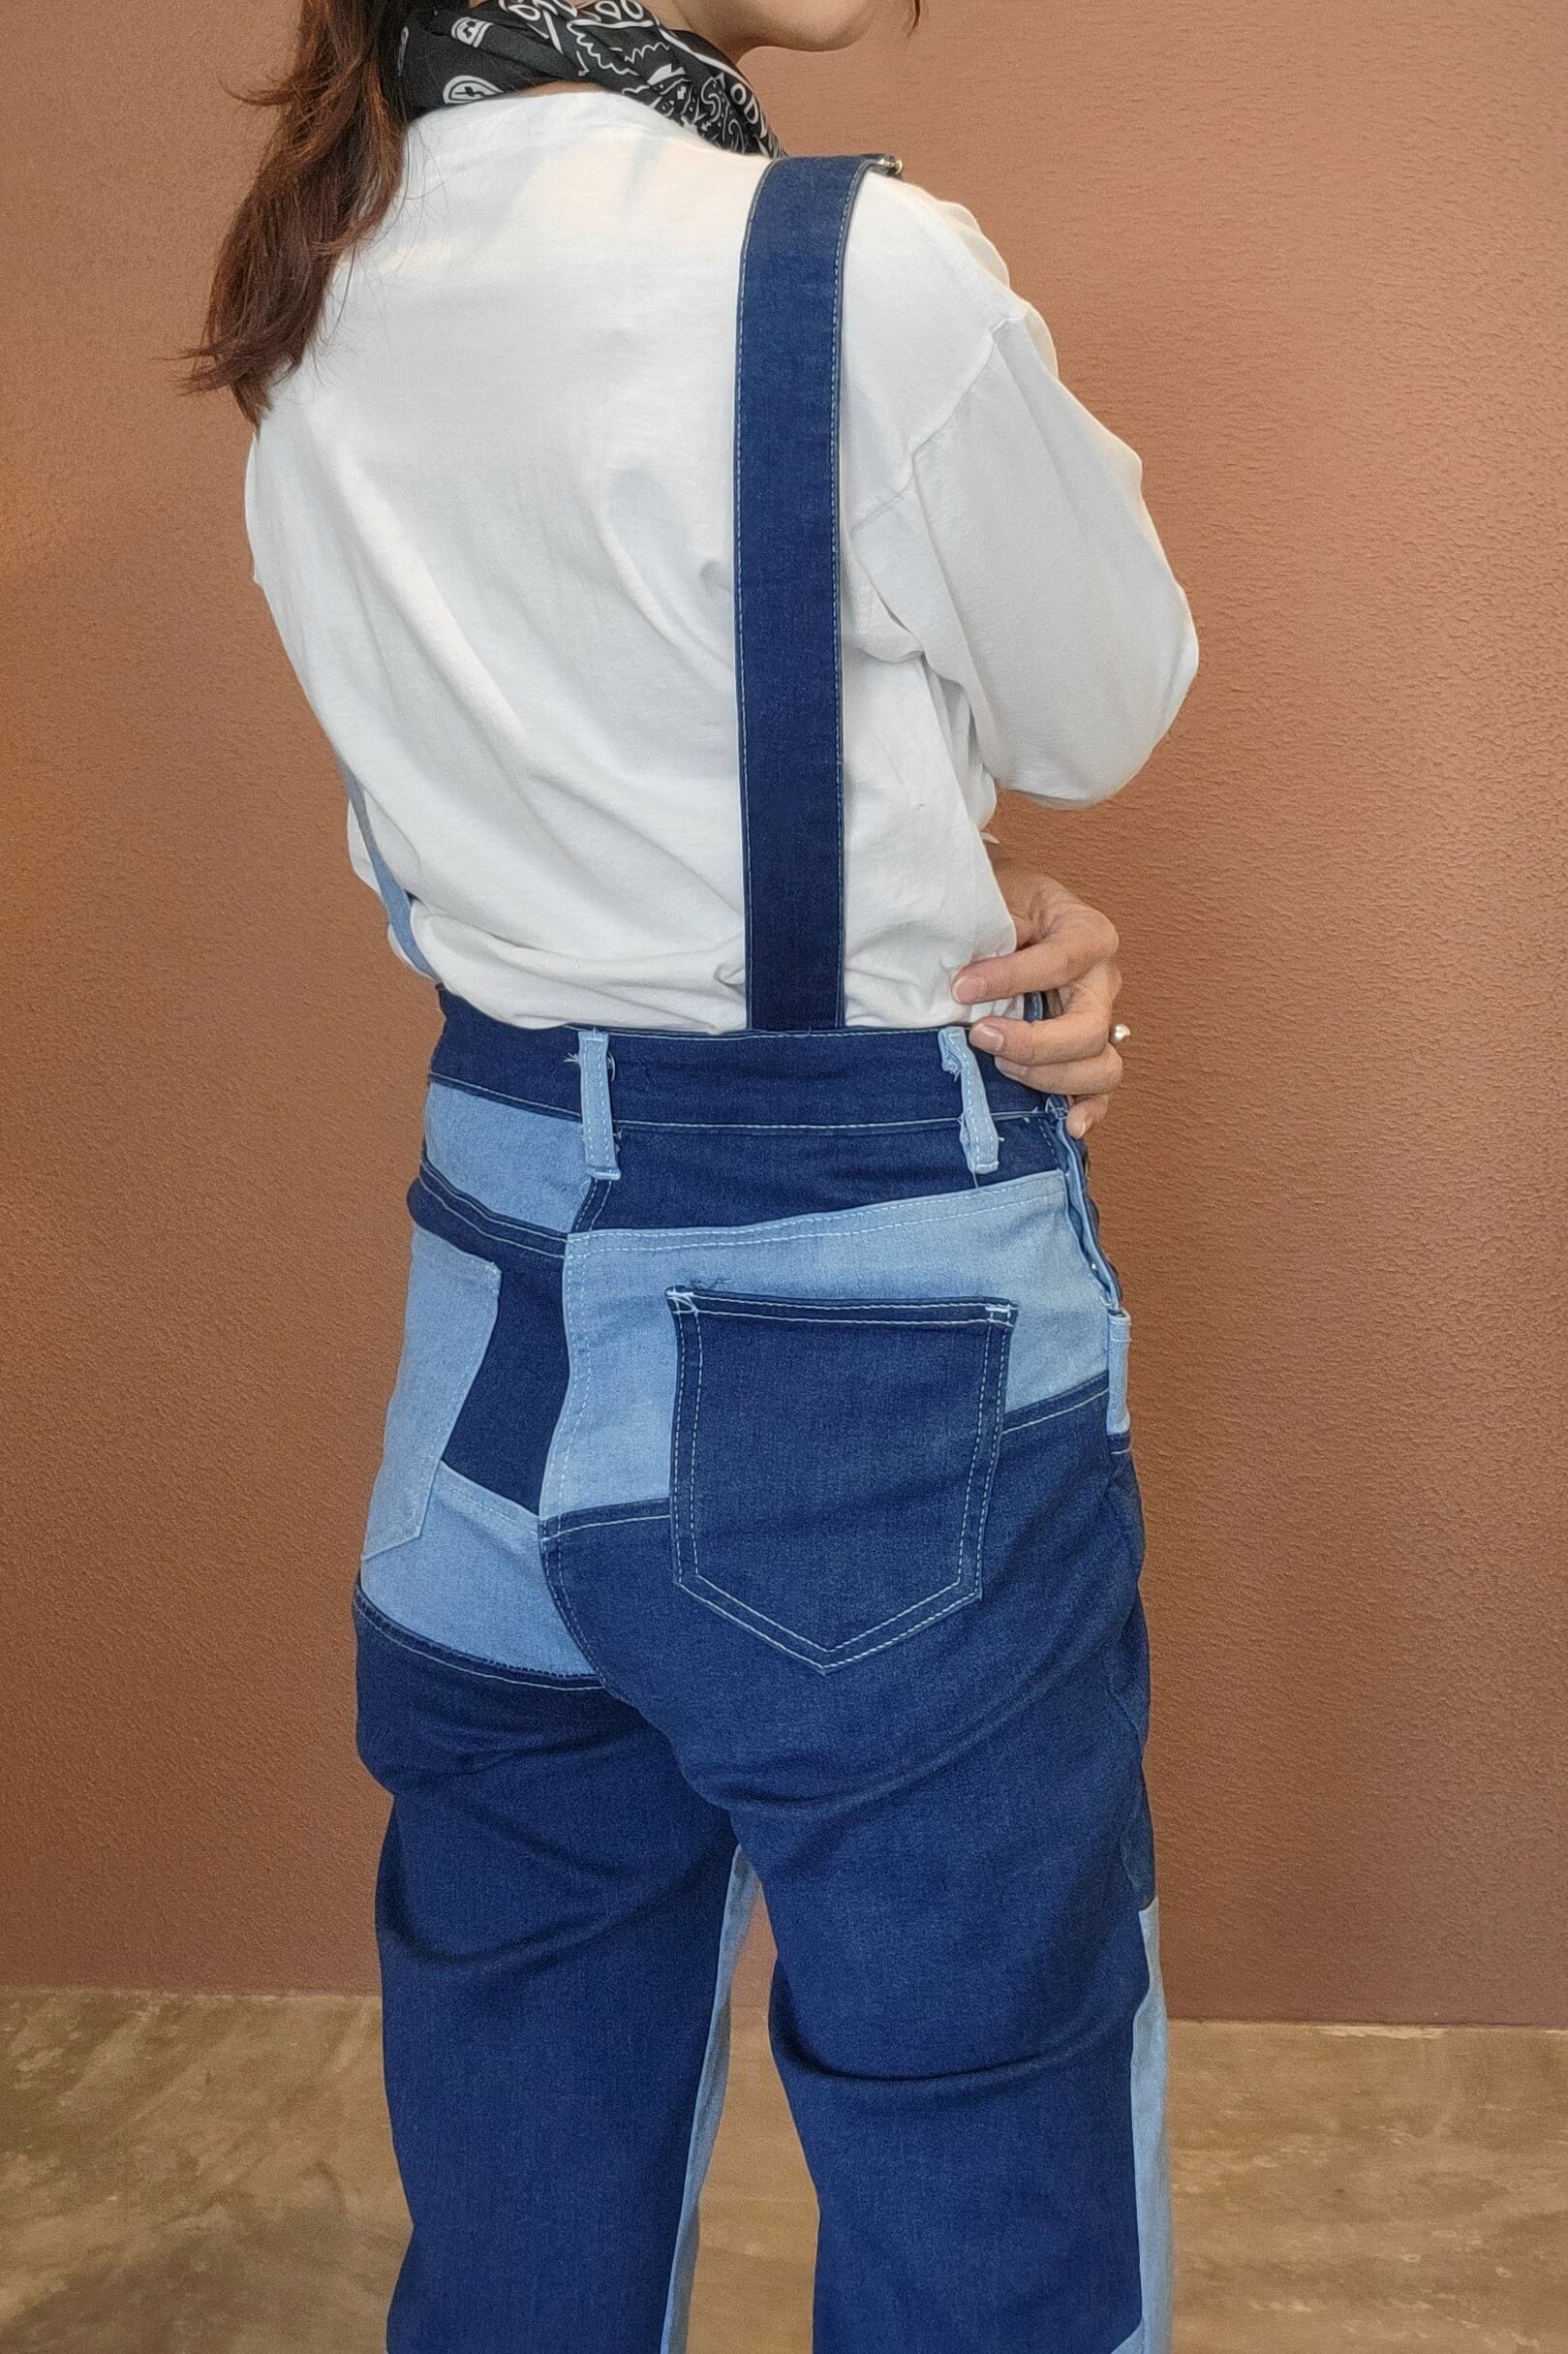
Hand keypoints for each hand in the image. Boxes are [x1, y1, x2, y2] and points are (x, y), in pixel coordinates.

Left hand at [954, 846, 1124, 1140]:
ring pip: (1101, 1065)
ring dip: (1050, 1076)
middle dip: (1034, 1042)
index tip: (961, 987)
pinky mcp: (1087, 1052)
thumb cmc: (1004, 903)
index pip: (1060, 962)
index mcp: (1087, 933)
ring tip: (1001, 1064)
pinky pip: (1100, 1090)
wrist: (1009, 909)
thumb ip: (992, 926)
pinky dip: (1089, 1109)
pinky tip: (1069, 1124)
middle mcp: (1103, 981)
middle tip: (981, 1035)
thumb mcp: (999, 895)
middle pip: (1089, 1028)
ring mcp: (1101, 1021)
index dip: (1010, 979)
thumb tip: (966, 969)